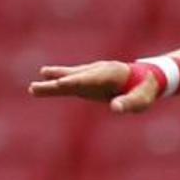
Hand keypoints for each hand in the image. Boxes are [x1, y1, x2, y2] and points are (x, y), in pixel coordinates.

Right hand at [28, 60, 159, 113]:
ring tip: (34, 88)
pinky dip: (57, 79)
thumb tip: (115, 108)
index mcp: (112, 74)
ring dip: (52, 83)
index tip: (61, 84)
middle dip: (58, 83)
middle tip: (38, 88)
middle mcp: (98, 70)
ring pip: (69, 78)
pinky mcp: (87, 80)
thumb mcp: (142, 99)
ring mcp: (91, 74)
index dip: (76, 82)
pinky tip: (43, 75)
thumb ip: (130, 103)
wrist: (145, 78)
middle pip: (75, 78)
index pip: (92, 79)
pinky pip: (70, 80)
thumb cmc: (146, 90)